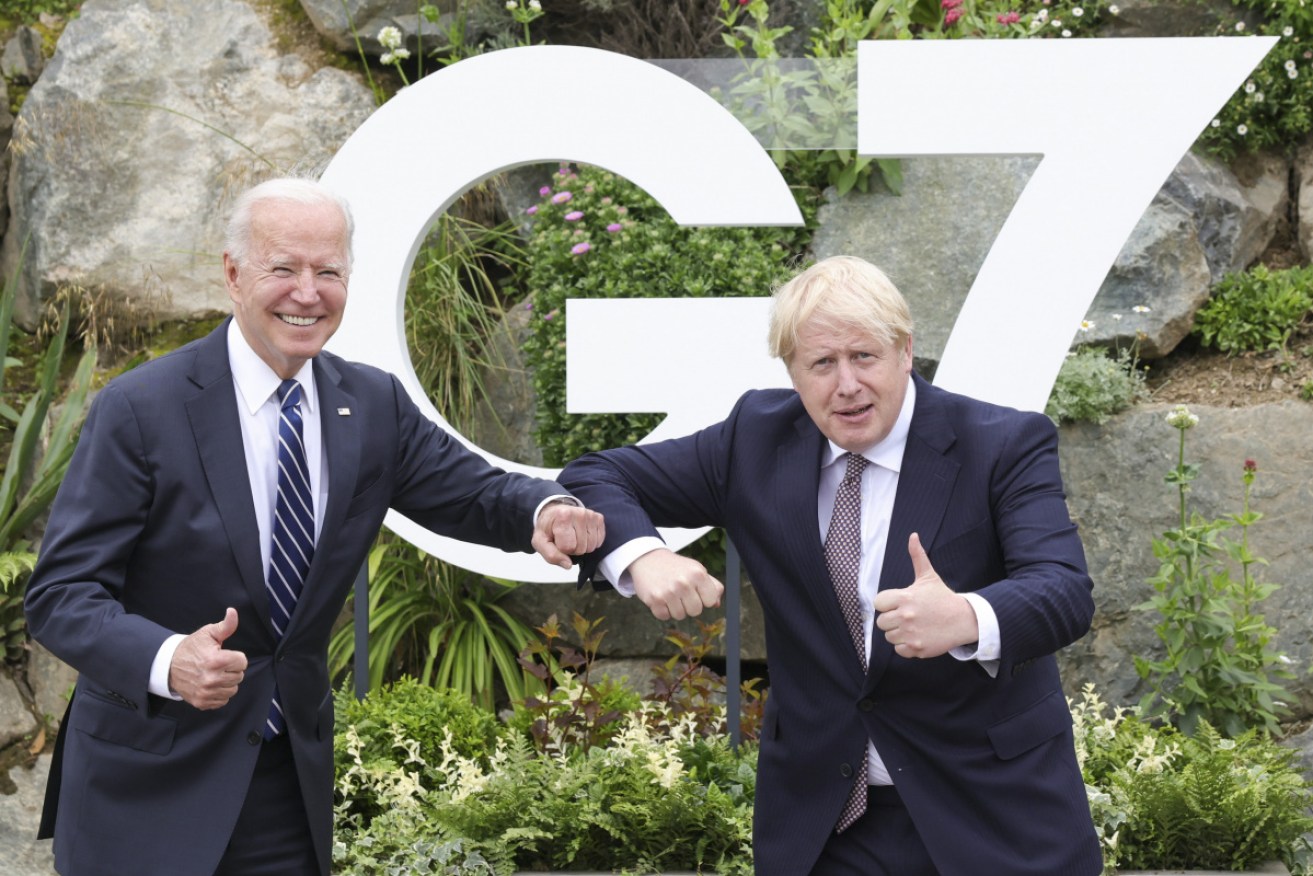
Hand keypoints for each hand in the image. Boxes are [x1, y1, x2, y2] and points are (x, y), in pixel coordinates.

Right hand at [168, 608, 247, 709]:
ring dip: (227, 682)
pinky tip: (211, 684)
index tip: (224, 654)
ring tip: (215, 674)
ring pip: (233, 689)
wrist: (169, 665)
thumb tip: (233, 612)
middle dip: (231, 669)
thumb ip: (226, 625)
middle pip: (239, 676)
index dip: (235, 657)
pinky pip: (223, 700)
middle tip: (218, 664)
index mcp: (215, 660)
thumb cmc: (191, 648)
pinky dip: (219, 693)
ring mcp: (206, 692)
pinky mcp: (201, 702)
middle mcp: (211, 679)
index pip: (242, 662)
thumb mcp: (208, 633)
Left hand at [532, 502, 604, 569]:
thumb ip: (551, 555)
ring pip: (592, 546)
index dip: (562, 550)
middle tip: (566, 539)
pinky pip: (600, 541)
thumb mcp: (540, 541)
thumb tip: (568, 565)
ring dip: (583, 547)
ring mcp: (590, 515)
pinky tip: (583, 535)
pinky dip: (591, 542)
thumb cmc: (548, 528)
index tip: (558, 541)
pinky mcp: (598, 518)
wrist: (555, 512)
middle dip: (573, 549)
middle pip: (582, 548)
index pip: (568, 547)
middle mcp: (579, 513)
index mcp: (562, 517)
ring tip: (574, 537)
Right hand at [629, 548, 723, 620]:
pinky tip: (661, 597)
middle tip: (681, 593)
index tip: (696, 591)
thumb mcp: (696, 570)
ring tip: (670, 594)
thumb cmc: (676, 567)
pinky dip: (662, 610)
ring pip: (680, 616)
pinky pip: (664, 617)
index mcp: (698, 574)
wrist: (648, 559)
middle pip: (696, 611)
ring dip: (675, 608)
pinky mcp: (655, 599)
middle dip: (689, 605)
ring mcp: (669, 592)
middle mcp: (684, 582)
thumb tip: (716, 604)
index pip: (711, 601)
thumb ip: (712, 586)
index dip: (704, 599)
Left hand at [872, 533, 978, 658]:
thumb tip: (913, 536)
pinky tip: (917, 636)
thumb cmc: (942, 597)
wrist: (964, 619)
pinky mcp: (917, 648)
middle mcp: (905, 616)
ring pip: (889, 637)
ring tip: (914, 626)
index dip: (886, 604)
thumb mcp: (928, 576)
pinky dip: (906, 646)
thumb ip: (917, 556)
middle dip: (892, 620)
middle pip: (881, 622)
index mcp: (905, 597)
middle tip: (907, 616)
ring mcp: (911, 633)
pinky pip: (899, 650)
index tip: (898, 604)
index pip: (878, 603)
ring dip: (898, 633)